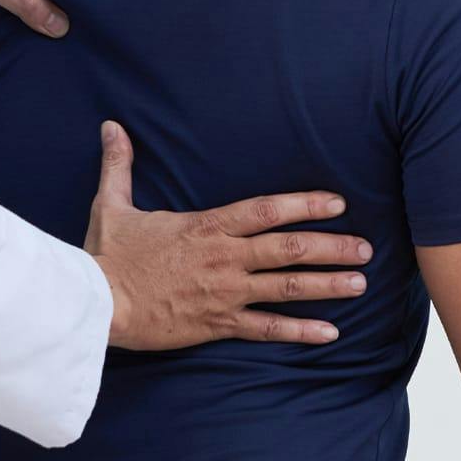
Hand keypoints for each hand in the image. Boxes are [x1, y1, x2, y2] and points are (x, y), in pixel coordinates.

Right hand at [85, 122, 372, 348]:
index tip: (337, 202)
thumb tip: (112, 127)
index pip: (267, 210)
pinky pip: (267, 329)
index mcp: (207, 227)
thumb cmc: (107, 256)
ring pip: (287, 287)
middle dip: (331, 246)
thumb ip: (120, 165)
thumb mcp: (112, 205)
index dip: (305, 204)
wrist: (95, 306)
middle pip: (288, 248)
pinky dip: (300, 331)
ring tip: (359, 283)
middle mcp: (225, 258)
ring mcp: (225, 293)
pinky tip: (330, 333)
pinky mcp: (218, 324)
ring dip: (327, 285)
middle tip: (366, 247)